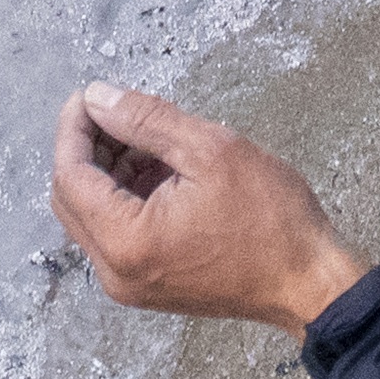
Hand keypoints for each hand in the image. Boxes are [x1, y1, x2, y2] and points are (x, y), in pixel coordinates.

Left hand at [51, 85, 374, 332]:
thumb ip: (144, 120)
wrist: (310, 283)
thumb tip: (96, 97)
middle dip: (88, 148)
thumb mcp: (210, 150)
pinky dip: (125, 196)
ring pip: (92, 215)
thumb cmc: (271, 219)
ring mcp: (130, 284)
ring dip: (107, 171)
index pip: (69, 176)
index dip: (74, 128)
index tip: (91, 94)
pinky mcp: (148, 284)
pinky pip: (116, 233)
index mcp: (126, 241)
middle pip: (71, 198)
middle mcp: (116, 272)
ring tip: (147, 137)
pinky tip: (158, 168)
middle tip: (118, 111)